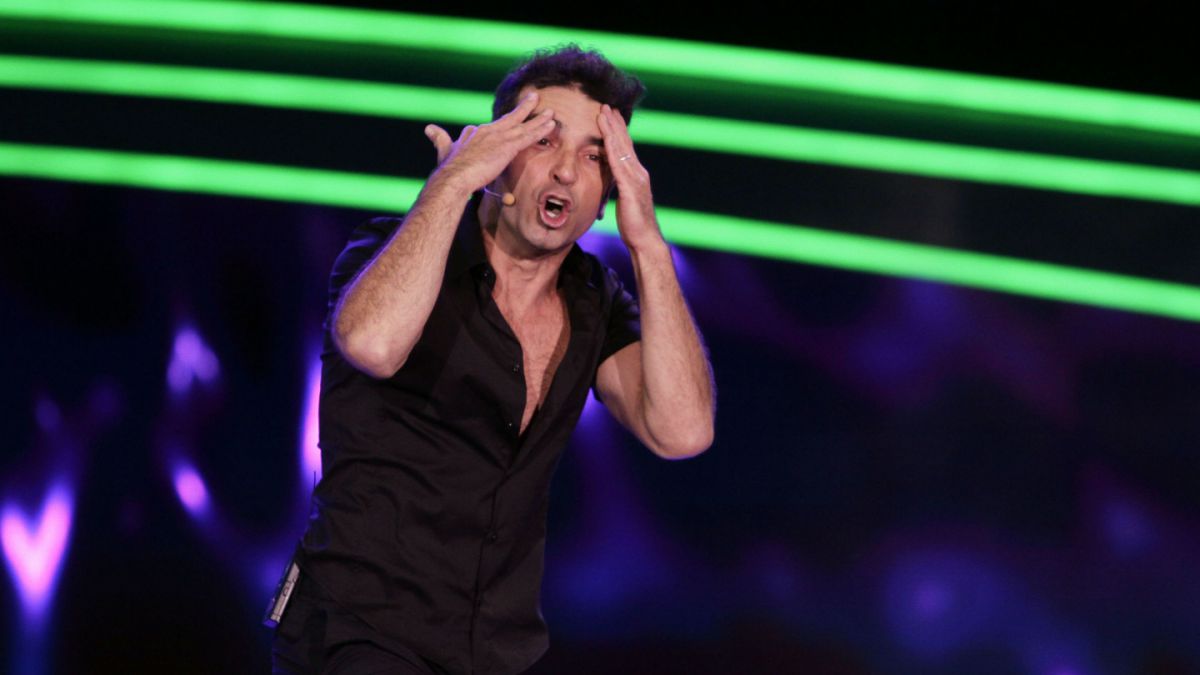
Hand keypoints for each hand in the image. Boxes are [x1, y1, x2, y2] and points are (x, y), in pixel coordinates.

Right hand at [423, 93, 555, 194]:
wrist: (452, 177)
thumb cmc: (448, 170)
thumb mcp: (443, 149)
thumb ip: (439, 139)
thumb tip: (429, 128)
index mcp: (474, 133)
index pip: (493, 127)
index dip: (504, 123)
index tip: (512, 117)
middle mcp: (487, 131)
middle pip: (510, 118)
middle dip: (524, 108)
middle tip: (534, 97)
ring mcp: (498, 137)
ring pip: (523, 126)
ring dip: (538, 119)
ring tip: (551, 112)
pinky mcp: (507, 146)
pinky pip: (528, 136)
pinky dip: (540, 129)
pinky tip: (550, 124)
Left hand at [597, 103, 664, 251]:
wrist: (645, 240)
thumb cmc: (633, 225)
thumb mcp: (623, 201)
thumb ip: (619, 188)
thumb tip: (611, 181)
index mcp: (635, 175)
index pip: (625, 149)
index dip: (617, 131)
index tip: (609, 116)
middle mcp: (638, 173)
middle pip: (624, 143)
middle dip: (615, 123)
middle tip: (606, 105)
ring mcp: (636, 179)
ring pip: (621, 149)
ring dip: (612, 129)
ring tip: (604, 113)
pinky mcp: (630, 187)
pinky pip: (618, 164)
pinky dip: (612, 149)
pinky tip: (605, 138)